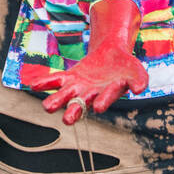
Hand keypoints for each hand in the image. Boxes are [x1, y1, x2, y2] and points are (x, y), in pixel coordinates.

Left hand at [26, 0, 147, 123]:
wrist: (112, 53)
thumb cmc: (126, 66)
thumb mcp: (137, 71)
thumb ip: (140, 80)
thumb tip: (139, 89)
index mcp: (108, 95)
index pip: (105, 99)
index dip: (103, 101)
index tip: (99, 107)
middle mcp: (91, 96)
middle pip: (81, 105)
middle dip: (74, 113)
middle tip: (67, 120)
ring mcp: (79, 87)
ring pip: (66, 96)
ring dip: (56, 101)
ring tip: (47, 107)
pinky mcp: (70, 77)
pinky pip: (56, 80)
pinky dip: (45, 83)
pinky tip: (34, 85)